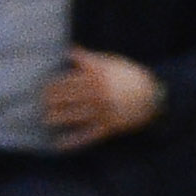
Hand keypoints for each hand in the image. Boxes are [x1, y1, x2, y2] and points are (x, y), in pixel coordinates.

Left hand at [42, 47, 163, 146]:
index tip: (41, 89)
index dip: (51, 86)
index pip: (65, 81)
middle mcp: (97, 94)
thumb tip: (69, 50)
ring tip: (46, 119)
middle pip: (66, 98)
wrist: (154, 96)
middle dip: (50, 101)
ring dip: (57, 118)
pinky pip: (86, 136)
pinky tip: (58, 145)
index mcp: (96, 77)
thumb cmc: (129, 76)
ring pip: (73, 116)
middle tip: (41, 103)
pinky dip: (72, 142)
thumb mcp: (111, 63)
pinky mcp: (108, 127)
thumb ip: (88, 59)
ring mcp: (102, 111)